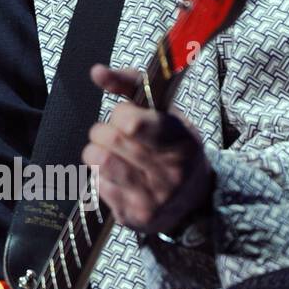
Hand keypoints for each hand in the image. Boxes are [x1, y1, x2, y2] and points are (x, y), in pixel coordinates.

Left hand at [82, 64, 212, 234]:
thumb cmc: (173, 148)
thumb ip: (131, 85)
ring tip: (107, 153)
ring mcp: (154, 197)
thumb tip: (97, 71)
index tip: (124, 117)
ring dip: (94, 153)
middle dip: (101, 132)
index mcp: (182, 141)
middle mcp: (171, 172)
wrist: (194, 200)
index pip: (131, 122)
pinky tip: (115, 177)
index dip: (120, 115)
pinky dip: (99, 177)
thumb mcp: (165, 113)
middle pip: (110, 139)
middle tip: (108, 135)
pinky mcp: (135, 217)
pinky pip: (97, 186)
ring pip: (100, 162)